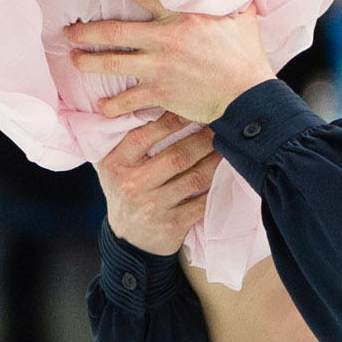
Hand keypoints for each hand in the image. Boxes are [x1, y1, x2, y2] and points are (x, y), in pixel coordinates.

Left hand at [65, 0, 270, 124]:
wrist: (248, 96)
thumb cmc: (246, 58)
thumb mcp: (242, 19)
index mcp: (181, 17)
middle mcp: (163, 40)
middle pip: (113, 32)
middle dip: (86, 31)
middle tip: (69, 31)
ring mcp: (158, 68)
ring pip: (112, 64)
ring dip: (88, 63)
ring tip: (74, 61)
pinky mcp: (160, 94)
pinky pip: (126, 101)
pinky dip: (111, 106)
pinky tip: (100, 108)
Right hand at [98, 117, 219, 257]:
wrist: (128, 240)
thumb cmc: (124, 192)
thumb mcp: (112, 166)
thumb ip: (122, 138)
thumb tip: (145, 101)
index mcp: (116, 165)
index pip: (144, 135)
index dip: (170, 120)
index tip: (190, 109)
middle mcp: (133, 186)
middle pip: (176, 156)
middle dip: (202, 138)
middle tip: (219, 124)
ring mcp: (153, 207)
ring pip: (195, 177)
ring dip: (215, 159)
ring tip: (228, 145)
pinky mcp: (172, 225)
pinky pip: (202, 202)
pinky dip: (218, 187)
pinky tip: (229, 173)